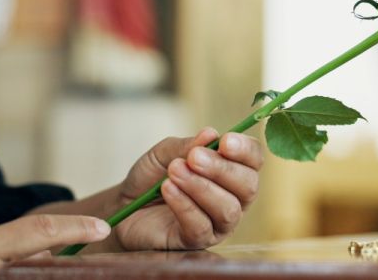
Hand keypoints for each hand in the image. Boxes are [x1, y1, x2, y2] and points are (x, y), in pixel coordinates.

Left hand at [113, 128, 263, 249]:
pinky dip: (184, 204)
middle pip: (248, 186)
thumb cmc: (151, 178)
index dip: (245, 150)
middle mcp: (233, 198)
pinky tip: (168, 189)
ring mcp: (218, 224)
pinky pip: (201, 226)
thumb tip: (210, 134)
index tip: (225, 141)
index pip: (254, 160)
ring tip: (174, 171)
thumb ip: (187, 145)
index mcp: (232, 171)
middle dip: (222, 169)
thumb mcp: (165, 153)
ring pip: (228, 209)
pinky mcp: (197, 242)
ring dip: (201, 187)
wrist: (123, 205)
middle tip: (194, 157)